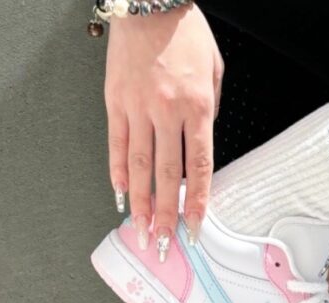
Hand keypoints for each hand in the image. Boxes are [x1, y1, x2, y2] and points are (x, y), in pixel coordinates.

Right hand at [104, 4, 222, 255]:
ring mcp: (136, 106)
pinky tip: (120, 195)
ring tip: (141, 232)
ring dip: (140, 204)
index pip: (198, 167)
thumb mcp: (214, 72)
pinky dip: (116, 172)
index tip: (195, 228)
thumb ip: (209, 114)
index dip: (196, 202)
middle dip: (166, 215)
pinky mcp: (114, 100)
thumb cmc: (184, 32)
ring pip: (137, 165)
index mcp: (196, 107)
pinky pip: (115, 143)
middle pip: (166, 175)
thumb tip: (199, 147)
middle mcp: (165, 111)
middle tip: (165, 245)